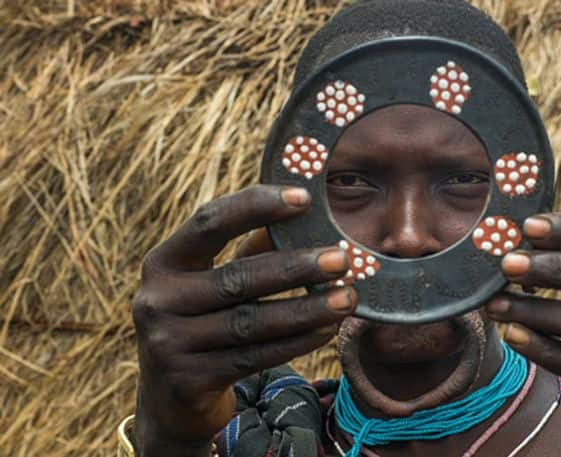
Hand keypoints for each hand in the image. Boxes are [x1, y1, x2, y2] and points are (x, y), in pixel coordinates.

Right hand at [132, 185, 355, 456]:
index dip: (255, 206)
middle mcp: (157, 300)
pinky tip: (327, 329)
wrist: (168, 398)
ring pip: (251, 322)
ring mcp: (168, 344)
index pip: (209, 223)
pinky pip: (255, 357)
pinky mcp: (188, 381)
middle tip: (342, 259)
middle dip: (296, 267)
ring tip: (347, 299)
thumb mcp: (213, 282)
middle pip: (237, 278)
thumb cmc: (203, 321)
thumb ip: (250, 250)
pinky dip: (297, 342)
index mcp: (162, 262)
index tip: (304, 198)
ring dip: (306, 310)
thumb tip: (304, 214)